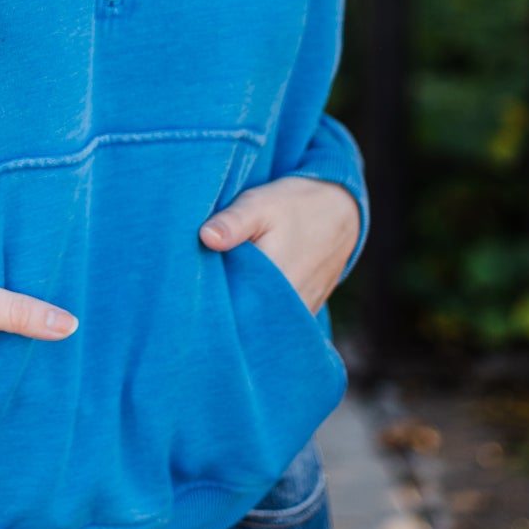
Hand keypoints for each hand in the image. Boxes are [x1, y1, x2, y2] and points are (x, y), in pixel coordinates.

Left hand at [198, 176, 360, 313]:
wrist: (340, 209)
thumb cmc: (294, 204)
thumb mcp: (259, 204)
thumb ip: (232, 222)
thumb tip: (206, 237)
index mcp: (274, 282)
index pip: (231, 309)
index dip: (209, 302)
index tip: (189, 292)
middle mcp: (290, 306)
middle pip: (246, 321)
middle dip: (224, 310)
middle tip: (200, 293)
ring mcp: (301, 312)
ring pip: (262, 324)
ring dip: (244, 312)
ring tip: (225, 292)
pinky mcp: (306, 311)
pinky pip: (277, 321)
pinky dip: (262, 311)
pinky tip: (247, 294)